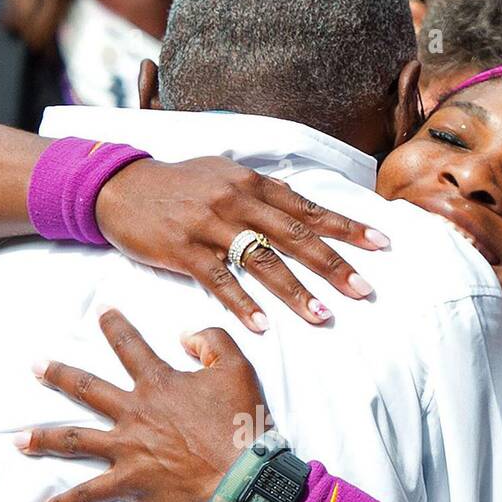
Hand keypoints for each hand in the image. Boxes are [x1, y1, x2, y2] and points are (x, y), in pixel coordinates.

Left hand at [16, 307, 268, 501]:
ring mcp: (128, 447)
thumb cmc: (242, 423)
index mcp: (158, 383)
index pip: (129, 346)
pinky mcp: (130, 481)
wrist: (244, 474)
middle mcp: (134, 412)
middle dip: (59, 375)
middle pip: (87, 389)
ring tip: (18, 440)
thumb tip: (184, 336)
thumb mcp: (237, 367)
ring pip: (76, 440)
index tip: (101, 312)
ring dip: (44, 439)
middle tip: (36, 367)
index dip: (114, 326)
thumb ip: (210, 341)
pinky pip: (90, 493)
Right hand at [94, 155, 389, 331]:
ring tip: (324, 316)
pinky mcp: (184, 250)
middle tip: (365, 290)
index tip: (382, 244)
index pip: (309, 208)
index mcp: (253, 183)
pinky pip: (220, 281)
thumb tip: (301, 209)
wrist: (120, 185)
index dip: (347, 226)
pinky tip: (263, 326)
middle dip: (334, 264)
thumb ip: (262, 192)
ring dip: (295, 291)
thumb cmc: (178, 184)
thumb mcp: (224, 175)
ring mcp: (211, 225)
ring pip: (262, 261)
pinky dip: (242, 304)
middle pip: (295, 236)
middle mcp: (237, 201)